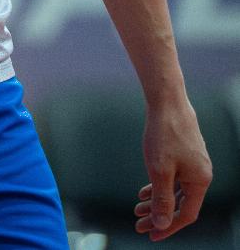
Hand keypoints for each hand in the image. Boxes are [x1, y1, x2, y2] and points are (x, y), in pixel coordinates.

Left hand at [133, 98, 211, 239]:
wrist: (168, 102)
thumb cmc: (164, 134)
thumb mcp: (159, 170)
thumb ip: (162, 198)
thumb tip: (162, 223)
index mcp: (200, 181)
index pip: (186, 214)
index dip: (168, 227)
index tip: (150, 235)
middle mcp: (200, 175)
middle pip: (180, 204)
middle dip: (159, 216)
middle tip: (139, 224)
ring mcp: (193, 165)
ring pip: (175, 191)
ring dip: (157, 202)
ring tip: (138, 209)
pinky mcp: (184, 156)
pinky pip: (173, 179)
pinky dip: (159, 187)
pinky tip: (144, 192)